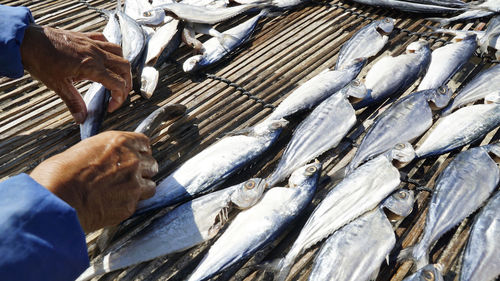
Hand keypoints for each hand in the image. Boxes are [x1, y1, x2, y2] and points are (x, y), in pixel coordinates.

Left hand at [20, 24, 131, 123]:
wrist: (27, 41)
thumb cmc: (41, 60)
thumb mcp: (58, 85)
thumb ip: (73, 103)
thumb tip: (81, 118)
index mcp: (92, 67)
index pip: (118, 84)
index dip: (119, 98)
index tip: (111, 106)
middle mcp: (96, 53)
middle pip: (124, 67)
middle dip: (126, 83)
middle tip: (119, 94)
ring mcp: (91, 43)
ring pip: (119, 52)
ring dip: (121, 66)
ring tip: (116, 76)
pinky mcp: (85, 37)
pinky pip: (105, 40)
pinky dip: (110, 50)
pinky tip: (105, 57)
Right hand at [30, 131, 156, 231]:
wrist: (57, 198)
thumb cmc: (61, 174)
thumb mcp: (86, 148)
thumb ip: (107, 152)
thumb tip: (111, 158)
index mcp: (120, 142)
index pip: (145, 143)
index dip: (140, 152)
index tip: (136, 157)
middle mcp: (132, 161)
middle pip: (151, 164)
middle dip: (142, 170)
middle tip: (129, 177)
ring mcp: (134, 184)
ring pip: (150, 186)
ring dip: (141, 188)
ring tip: (124, 192)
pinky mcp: (130, 205)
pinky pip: (139, 203)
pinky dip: (130, 204)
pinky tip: (115, 203)